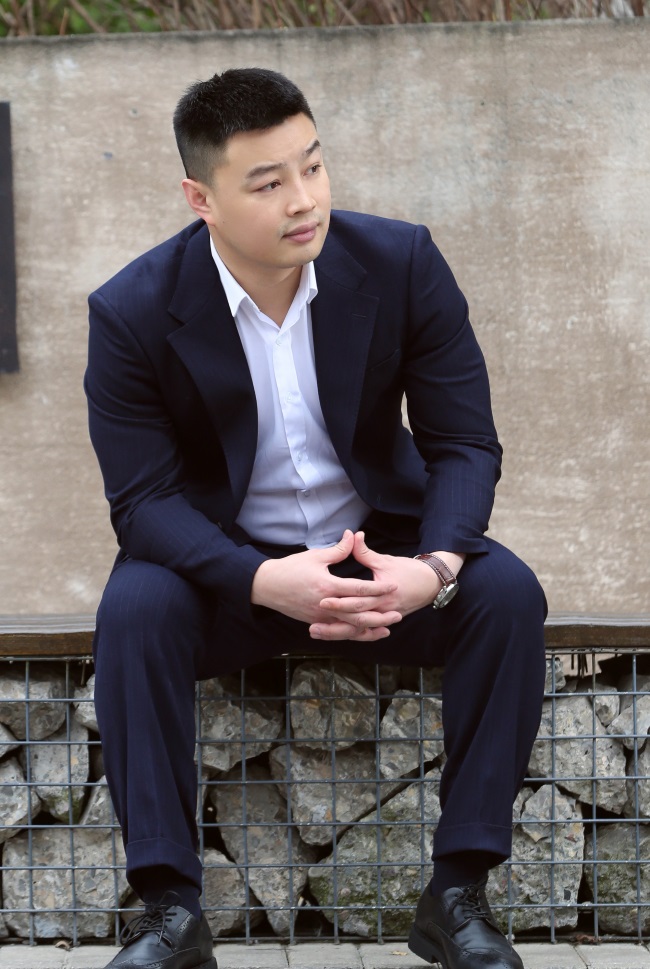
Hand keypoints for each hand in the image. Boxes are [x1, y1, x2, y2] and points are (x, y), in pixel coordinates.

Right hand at [250, 529, 401, 640]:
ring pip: (350, 628)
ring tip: (387, 628)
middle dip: (380, 615)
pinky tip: (365, 633)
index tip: (393, 586)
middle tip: (398, 613)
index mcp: (327, 586)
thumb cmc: (291, 568)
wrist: (267, 586)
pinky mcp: (316, 622)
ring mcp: (320, 616)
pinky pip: (339, 632)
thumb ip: (338, 550)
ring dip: (370, 629)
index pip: (358, 590)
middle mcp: (325, 605)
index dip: (378, 588)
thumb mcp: (315, 556)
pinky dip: (354, 634)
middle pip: (359, 614)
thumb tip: (354, 535)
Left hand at [311, 533, 464, 640]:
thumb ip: (365, 552)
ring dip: (336, 633)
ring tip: (315, 632)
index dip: (339, 601)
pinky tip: (330, 635)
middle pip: (355, 619)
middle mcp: (382, 610)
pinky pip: (362, 632)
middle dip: (334, 621)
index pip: (358, 600)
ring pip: (356, 630)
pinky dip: (347, 635)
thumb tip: (352, 535)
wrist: (430, 584)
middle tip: (313, 622)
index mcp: (383, 594)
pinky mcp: (381, 622)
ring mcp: (382, 618)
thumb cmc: (408, 571)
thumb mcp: (385, 560)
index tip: (321, 599)